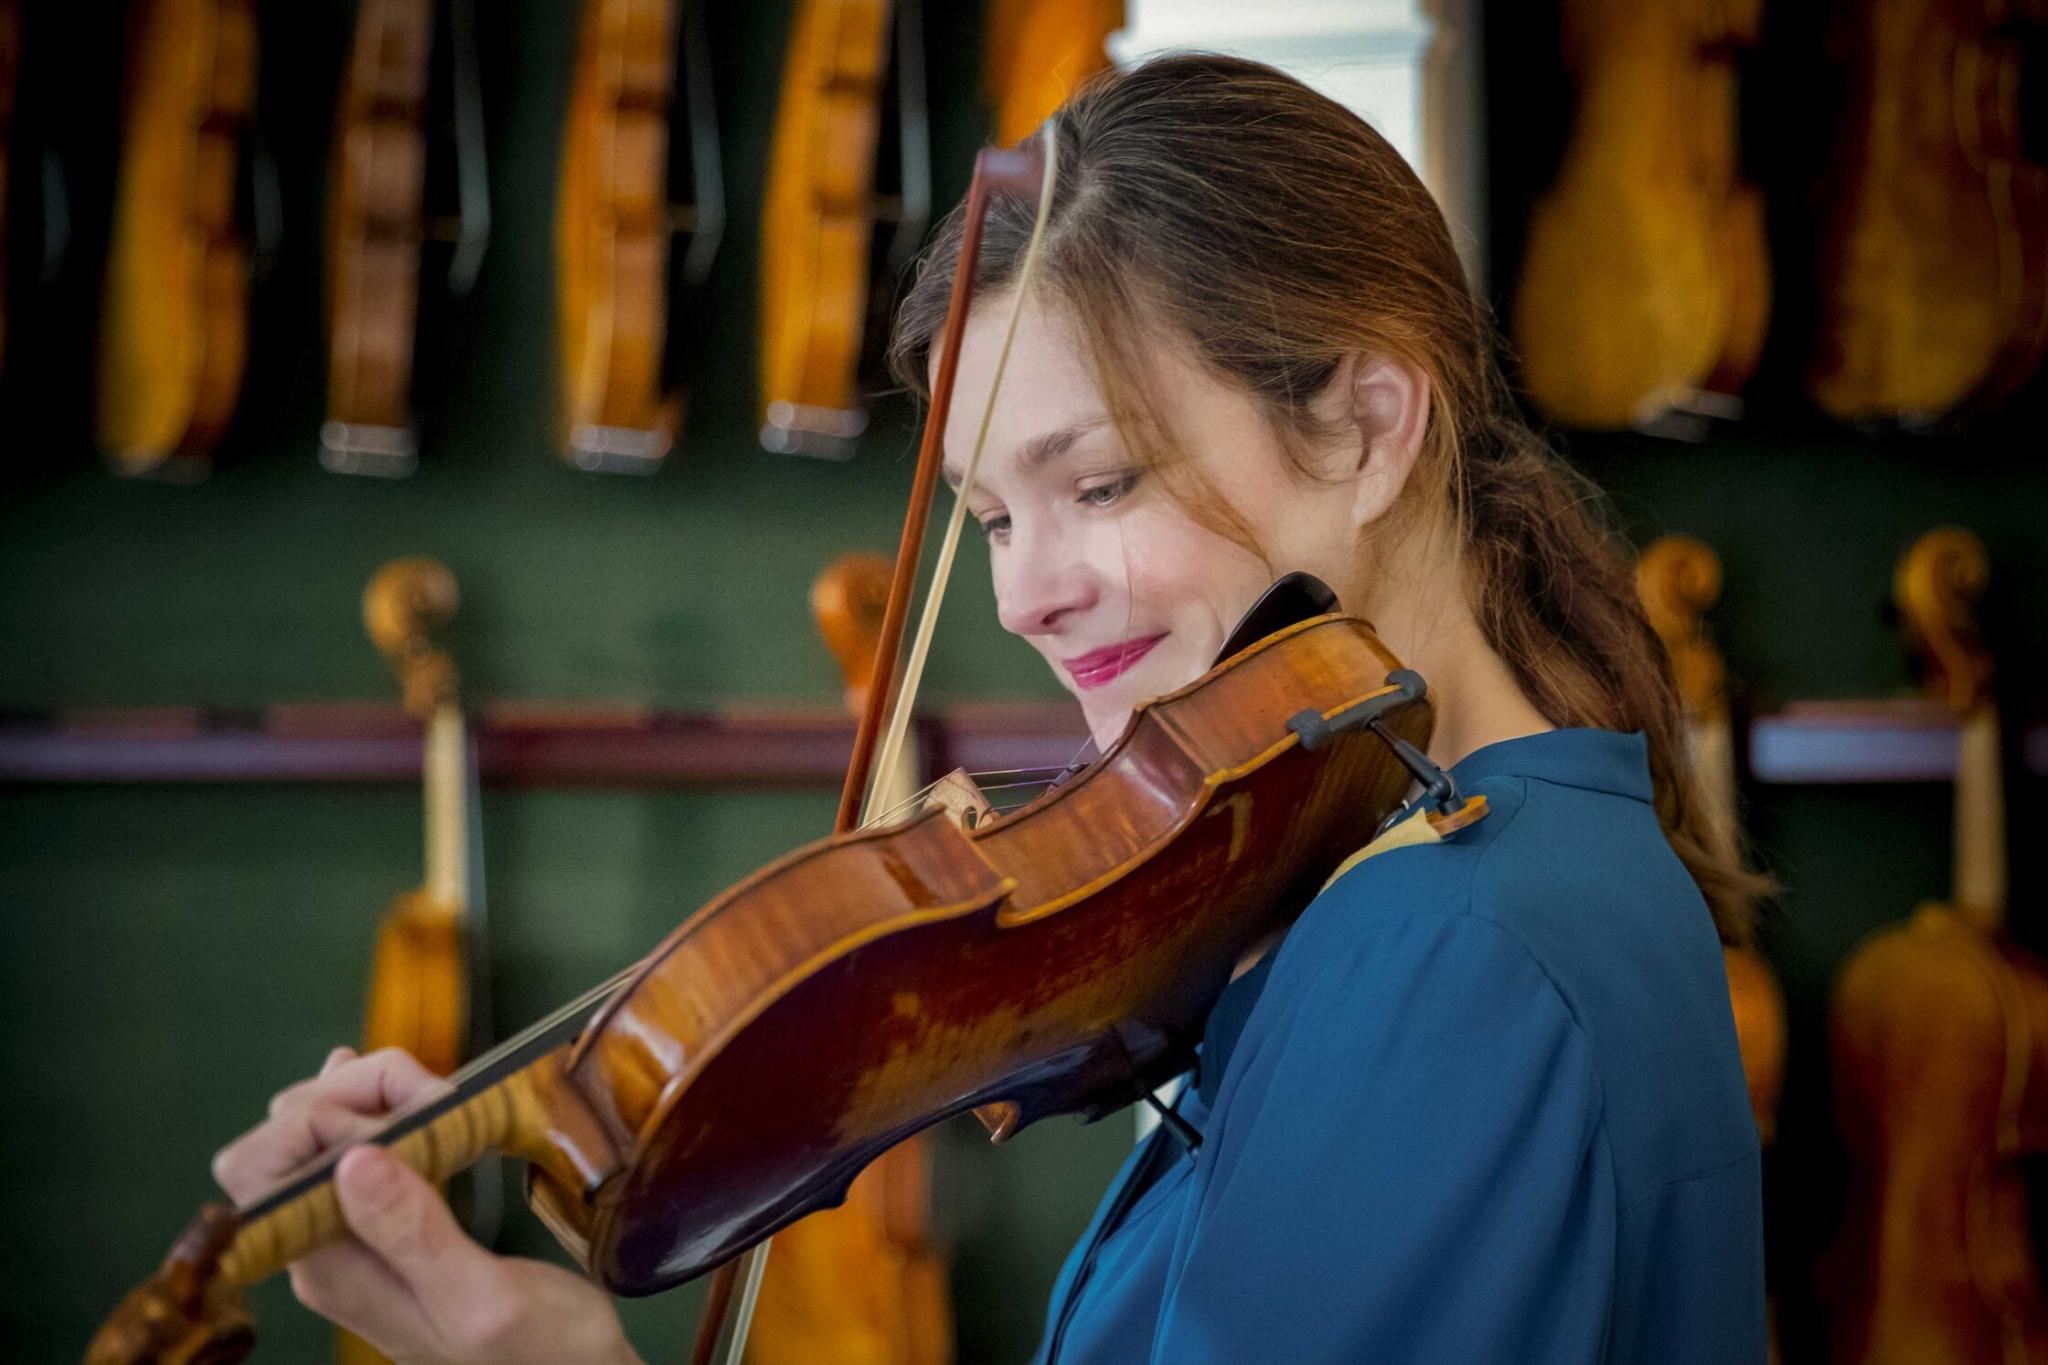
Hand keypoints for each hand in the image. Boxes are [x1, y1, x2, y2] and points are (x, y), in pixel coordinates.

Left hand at [212, 1046, 641, 1364]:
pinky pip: (350, 1146)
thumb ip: (416, 1234)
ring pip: (313, 1132)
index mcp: (331, 1268)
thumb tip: (352, 1158)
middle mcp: (322, 1247)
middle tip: (436, 1100)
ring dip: (369, 1097)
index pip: (256, 1167)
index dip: (318, 1119)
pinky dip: (378, 1107)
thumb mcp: (484, 1299)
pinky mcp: (383, 1220)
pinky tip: (410, 1094)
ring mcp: (349, 1233)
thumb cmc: (537, 1349)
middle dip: (349, 1095)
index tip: (406, 1118)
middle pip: (280, 1138)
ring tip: (441, 1102)